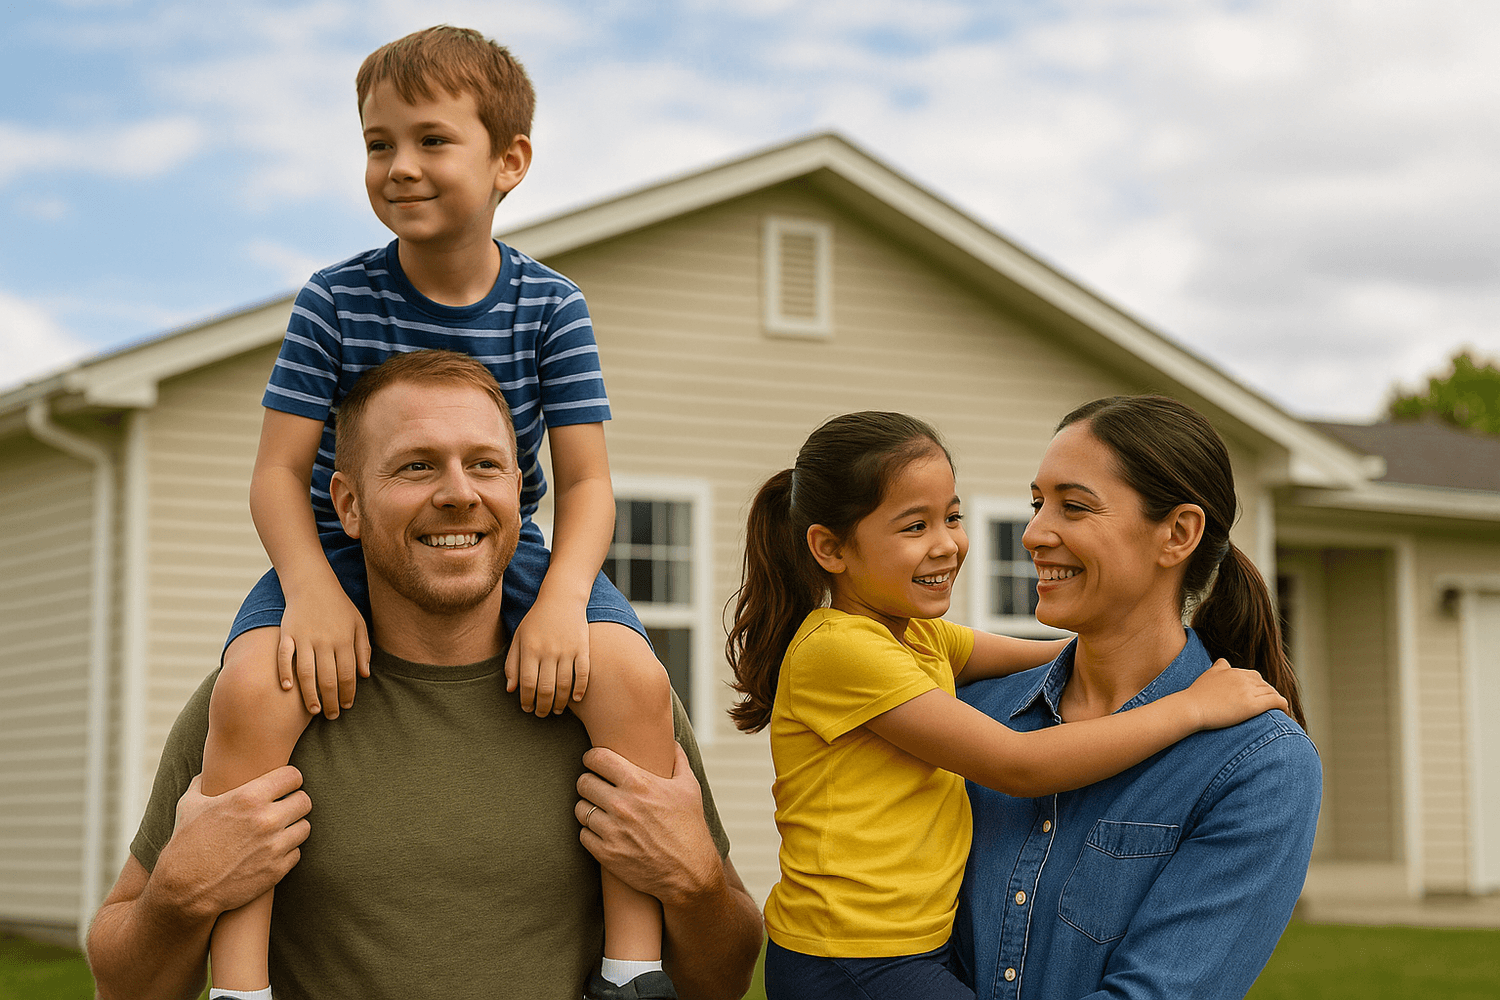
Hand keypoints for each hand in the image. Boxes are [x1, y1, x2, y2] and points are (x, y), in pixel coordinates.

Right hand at [155, 767, 310, 920]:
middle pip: (305, 801)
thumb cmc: (185, 843)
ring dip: (293, 828)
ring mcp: (274, 846)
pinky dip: (287, 852)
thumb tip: (209, 770)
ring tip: (278, 830)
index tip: (283, 786)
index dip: (289, 780)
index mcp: (249, 798)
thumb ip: (204, 782)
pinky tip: (271, 851)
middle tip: (283, 808)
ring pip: (305, 827)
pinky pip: (297, 852)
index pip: (293, 776)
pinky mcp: (277, 870)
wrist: (184, 890)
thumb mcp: (190, 805)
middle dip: (294, 803)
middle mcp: (267, 820)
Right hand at [277, 583, 370, 717]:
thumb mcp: (359, 624)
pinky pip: (284, 657)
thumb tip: (365, 675)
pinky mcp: (287, 634)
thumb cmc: (338, 606)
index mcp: (345, 640)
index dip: (348, 694)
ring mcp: (305, 638)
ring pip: (307, 673)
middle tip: (331, 716)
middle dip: (331, 701)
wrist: (313, 584)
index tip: (346, 707)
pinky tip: (288, 689)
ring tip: (314, 710)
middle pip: (329, 679)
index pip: (348, 675)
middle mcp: (325, 641)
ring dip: (310, 695)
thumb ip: (363, 649)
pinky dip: (285, 673)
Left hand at [505, 597, 589, 715]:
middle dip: (543, 706)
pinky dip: (580, 689)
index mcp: (530, 648)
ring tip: (558, 710)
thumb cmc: (537, 619)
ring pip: (564, 685)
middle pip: (546, 688)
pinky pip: (583, 674)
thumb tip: (510, 690)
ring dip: (561, 703)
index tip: (527, 709)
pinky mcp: (582, 647)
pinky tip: (576, 699)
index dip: (527, 700)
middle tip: (542, 714)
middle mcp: (548, 650)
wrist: (561, 597)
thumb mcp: (518, 637)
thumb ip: (512, 663)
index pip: (527, 683)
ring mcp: (567, 649)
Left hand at [575, 744, 721, 906]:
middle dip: (589, 782)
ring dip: (588, 807)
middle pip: (583, 782)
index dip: (593, 757)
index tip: (596, 762)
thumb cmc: (691, 827)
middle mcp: (621, 805)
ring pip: (580, 809)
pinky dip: (590, 832)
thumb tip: (673, 741)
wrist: (690, 873)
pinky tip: (603, 831)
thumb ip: (678, 760)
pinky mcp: (606, 854)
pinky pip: (583, 834)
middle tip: (597, 786)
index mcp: (639, 783)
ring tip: (600, 810)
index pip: (596, 758)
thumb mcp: (690, 788)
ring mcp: (612, 831)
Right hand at [1183, 659, 1288, 729]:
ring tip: (1277, 712)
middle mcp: (1243, 677)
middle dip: (1268, 694)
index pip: (1253, 677)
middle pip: (1264, 684)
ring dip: (1276, 701)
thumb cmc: (1196, 695)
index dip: (1257, 688)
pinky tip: (1285, 713)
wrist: (1191, 708)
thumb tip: (1223, 662)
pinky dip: (1284, 706)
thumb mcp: (1208, 674)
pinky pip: (1276, 701)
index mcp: (1233, 671)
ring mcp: (1248, 690)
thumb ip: (1219, 667)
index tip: (1257, 698)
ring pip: (1272, 692)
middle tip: (1269, 707)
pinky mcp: (1253, 704)